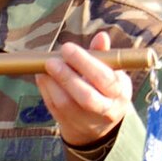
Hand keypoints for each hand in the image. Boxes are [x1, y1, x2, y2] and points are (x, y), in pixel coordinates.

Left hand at [39, 31, 132, 149]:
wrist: (99, 124)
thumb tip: (101, 36)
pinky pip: (53, 107)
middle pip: (87, 97)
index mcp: (119, 94)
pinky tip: (42, 75)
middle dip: (67, 77)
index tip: (67, 48)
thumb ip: (104, 55)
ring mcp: (85, 120)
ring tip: (45, 65)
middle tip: (51, 60)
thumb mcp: (111, 73)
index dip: (85, 63)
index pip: (105, 79)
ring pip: (66, 104)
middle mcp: (105, 110)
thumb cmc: (105, 88)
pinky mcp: (68, 124)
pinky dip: (45, 89)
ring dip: (52, 83)